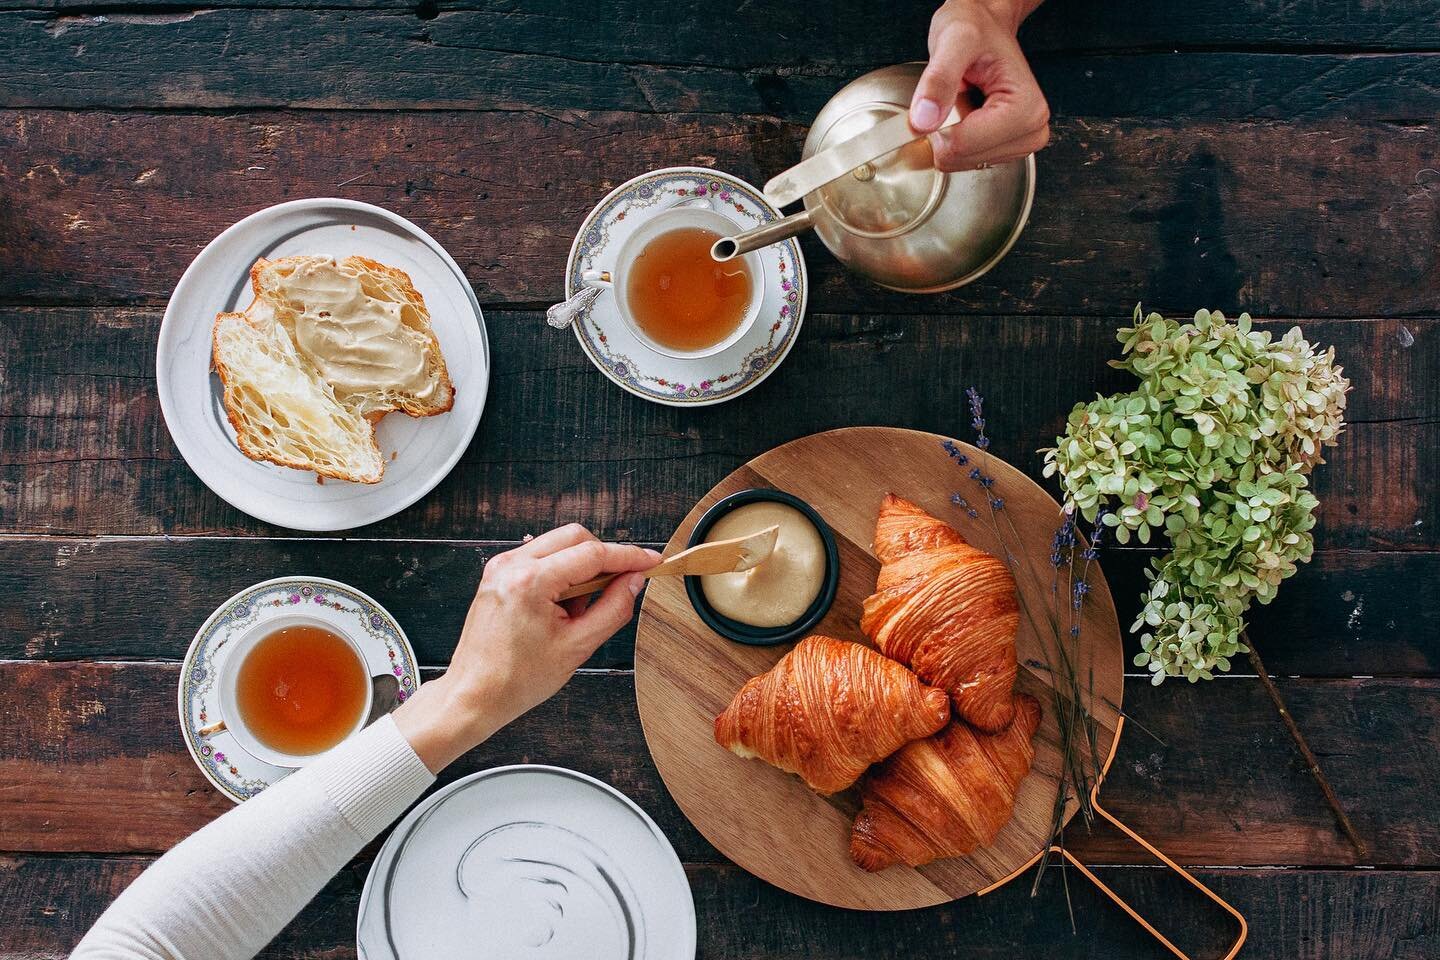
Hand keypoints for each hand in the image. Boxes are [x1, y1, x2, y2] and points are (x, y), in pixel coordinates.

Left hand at [394, 524, 659, 770]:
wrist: (474, 694)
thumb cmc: (516, 679)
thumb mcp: (577, 647)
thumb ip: (613, 609)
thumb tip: (633, 582)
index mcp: (531, 582)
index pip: (593, 554)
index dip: (629, 557)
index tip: (650, 561)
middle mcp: (511, 566)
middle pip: (575, 537)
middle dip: (603, 559)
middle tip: (617, 588)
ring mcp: (501, 567)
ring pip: (558, 545)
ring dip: (579, 569)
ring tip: (576, 613)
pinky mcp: (498, 574)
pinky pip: (540, 558)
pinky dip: (560, 575)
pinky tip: (560, 608)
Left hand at [909, 0, 1048, 171]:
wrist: (986, 25)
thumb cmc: (977, 28)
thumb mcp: (954, 41)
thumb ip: (938, 80)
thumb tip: (923, 122)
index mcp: (1025, 109)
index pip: (961, 146)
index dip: (935, 128)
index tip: (938, 99)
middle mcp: (1031, 130)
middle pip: (960, 159)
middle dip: (943, 131)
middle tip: (951, 96)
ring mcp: (1020, 143)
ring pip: (959, 163)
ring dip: (949, 133)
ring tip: (961, 100)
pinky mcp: (1006, 149)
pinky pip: (963, 160)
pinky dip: (953, 139)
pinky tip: (964, 113)